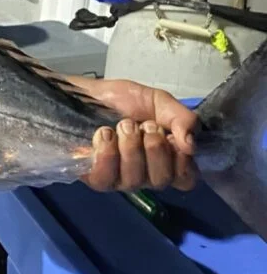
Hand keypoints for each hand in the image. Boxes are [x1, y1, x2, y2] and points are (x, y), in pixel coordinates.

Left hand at [69, 77, 198, 191]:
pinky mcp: (94, 177)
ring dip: (130, 146)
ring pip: (135, 180)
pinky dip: (107, 153)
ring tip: (120, 125)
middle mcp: (145, 174)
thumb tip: (190, 145)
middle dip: (154, 147)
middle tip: (142, 125)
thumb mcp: (159, 101)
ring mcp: (119, 179)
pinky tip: (103, 134)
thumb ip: (182, 118)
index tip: (170, 135)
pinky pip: (105, 179)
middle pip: (162, 180)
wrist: (83, 93)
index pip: (185, 179)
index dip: (181, 160)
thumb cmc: (121, 100)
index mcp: (165, 159)